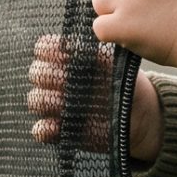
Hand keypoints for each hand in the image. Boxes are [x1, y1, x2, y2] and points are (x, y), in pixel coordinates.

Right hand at [27, 35, 161, 164]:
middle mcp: (59, 82)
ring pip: (36, 99)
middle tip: (66, 81)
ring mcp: (58, 106)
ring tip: (64, 104)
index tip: (64, 54)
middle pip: (37, 73)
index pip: (44, 48)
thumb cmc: (127, 86)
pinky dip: (43, 129)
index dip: (48, 49)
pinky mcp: (60, 131)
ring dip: (45, 100)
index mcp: (70, 62)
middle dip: (47, 75)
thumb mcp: (119, 66)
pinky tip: (56, 126)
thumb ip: (100, 55)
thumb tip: (78, 45)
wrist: (140, 118)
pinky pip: (41, 130)